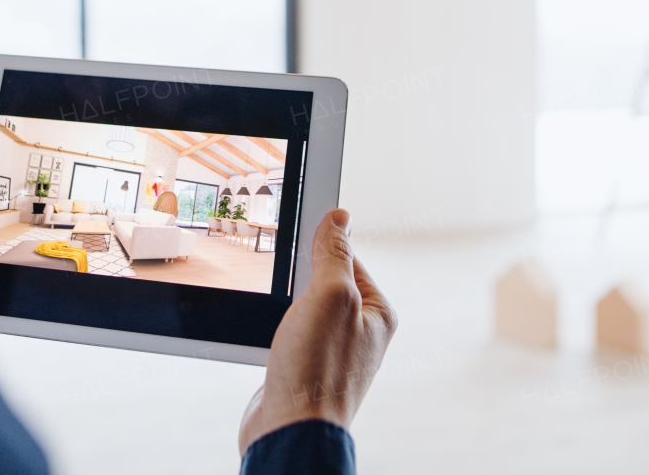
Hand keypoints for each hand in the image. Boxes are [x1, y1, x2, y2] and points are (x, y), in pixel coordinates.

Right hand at [238, 209, 396, 454]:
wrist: (290, 430)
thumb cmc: (318, 368)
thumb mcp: (331, 296)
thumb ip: (335, 254)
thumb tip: (339, 218)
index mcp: (377, 313)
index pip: (350, 259)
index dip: (323, 247)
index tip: (301, 239)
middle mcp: (360, 332)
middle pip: (325, 282)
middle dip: (301, 279)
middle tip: (289, 288)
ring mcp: (332, 351)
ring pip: (304, 308)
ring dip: (286, 306)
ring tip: (282, 321)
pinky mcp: (305, 367)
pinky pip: (290, 333)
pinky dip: (276, 329)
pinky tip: (271, 337)